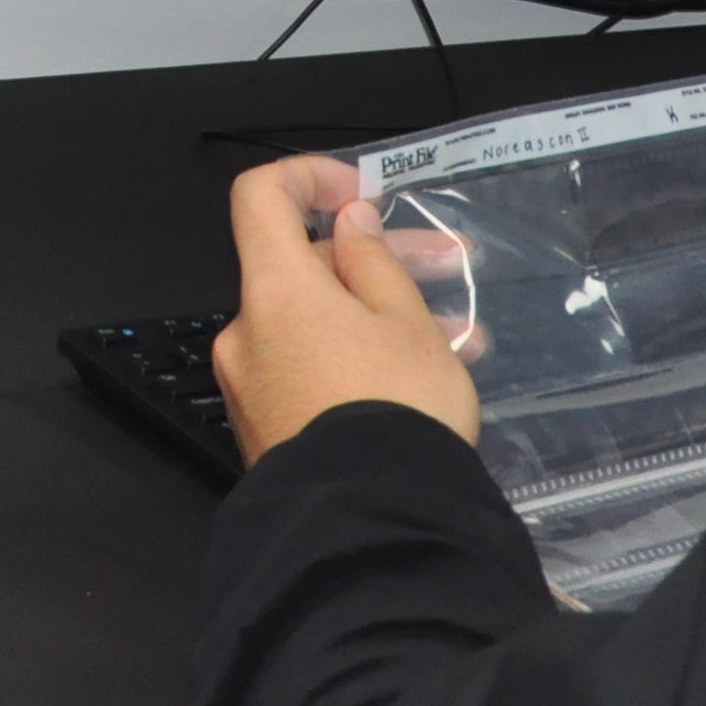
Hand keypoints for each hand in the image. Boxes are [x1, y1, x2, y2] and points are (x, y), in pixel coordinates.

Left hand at [211, 155, 481, 463]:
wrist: (371, 529)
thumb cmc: (397, 407)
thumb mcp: (406, 323)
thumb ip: (374, 261)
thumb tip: (346, 223)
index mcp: (273, 291)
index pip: (260, 197)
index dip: (308, 176)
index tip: (362, 193)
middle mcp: (245, 332)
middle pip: (301, 267)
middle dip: (376, 260)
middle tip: (450, 265)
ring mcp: (249, 386)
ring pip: (314, 323)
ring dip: (378, 314)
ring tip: (460, 336)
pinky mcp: (265, 431)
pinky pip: (308, 370)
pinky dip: (354, 357)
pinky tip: (419, 378)